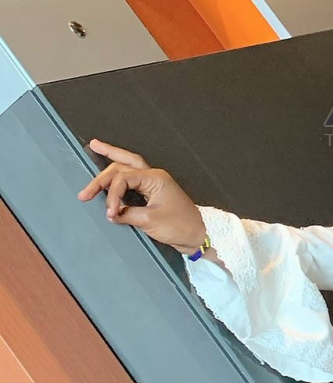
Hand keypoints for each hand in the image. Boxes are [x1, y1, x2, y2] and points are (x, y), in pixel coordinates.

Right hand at [76, 138, 206, 253]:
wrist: (197, 234)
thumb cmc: (180, 225)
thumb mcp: (150, 220)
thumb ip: (126, 214)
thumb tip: (111, 213)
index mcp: (155, 178)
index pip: (123, 178)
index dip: (112, 195)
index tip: (110, 212)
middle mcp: (154, 176)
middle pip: (123, 164)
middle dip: (102, 173)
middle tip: (85, 186)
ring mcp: (154, 183)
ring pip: (128, 166)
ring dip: (111, 161)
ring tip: (95, 148)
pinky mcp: (152, 192)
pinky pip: (131, 179)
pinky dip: (118, 175)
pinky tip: (110, 171)